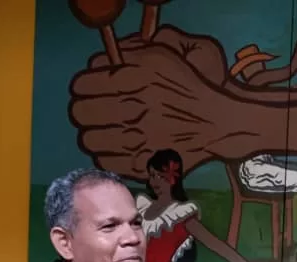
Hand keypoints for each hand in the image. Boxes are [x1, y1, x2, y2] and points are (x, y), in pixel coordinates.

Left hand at [69, 28, 246, 177]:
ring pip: (88, 140)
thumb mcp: (158, 59)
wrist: (216, 124)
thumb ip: (123, 58)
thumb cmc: (185, 88)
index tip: (88, 89)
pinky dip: (106, 154)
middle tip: (93, 111)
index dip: (81, 87)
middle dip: (83, 110)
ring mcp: (134, 142)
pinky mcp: (140, 167)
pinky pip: (105, 162)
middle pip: (80, 114)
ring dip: (92, 134)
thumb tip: (95, 68)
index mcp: (132, 81)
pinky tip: (118, 147)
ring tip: (104, 131)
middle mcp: (131, 111)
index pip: (81, 86)